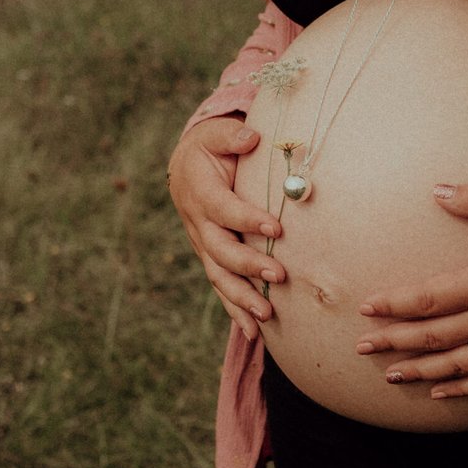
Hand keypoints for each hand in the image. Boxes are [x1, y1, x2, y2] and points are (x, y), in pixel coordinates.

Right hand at [168, 117, 286, 340]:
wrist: (188, 167)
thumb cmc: (212, 148)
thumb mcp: (217, 134)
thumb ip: (232, 136)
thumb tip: (251, 138)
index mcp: (201, 193)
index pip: (224, 209)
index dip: (248, 219)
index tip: (276, 228)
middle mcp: (198, 224)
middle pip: (220, 250)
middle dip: (249, 265)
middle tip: (280, 275)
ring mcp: (203, 246)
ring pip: (219, 276)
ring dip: (242, 298)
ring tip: (267, 314)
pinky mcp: (210, 259)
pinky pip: (221, 288)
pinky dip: (235, 311)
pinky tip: (254, 333)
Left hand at [354, 183, 467, 398]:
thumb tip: (438, 190)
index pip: (427, 298)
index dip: (393, 304)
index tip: (366, 308)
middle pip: (432, 336)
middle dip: (393, 341)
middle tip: (361, 346)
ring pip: (454, 363)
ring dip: (419, 370)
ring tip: (389, 373)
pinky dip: (461, 389)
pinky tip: (438, 392)